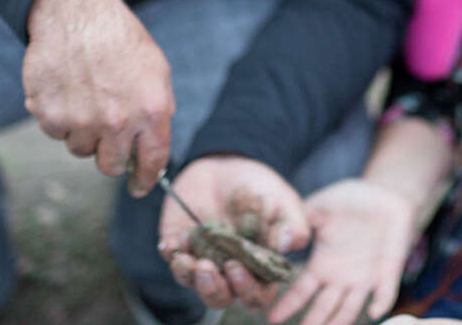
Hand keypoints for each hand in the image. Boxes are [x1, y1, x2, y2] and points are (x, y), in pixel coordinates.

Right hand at [22, 0, 173, 193]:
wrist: (76, 14)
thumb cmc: (119, 38)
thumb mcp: (156, 69)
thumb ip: (158, 110)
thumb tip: (153, 146)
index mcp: (150, 110)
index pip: (153, 162)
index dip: (145, 180)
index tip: (138, 186)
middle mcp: (117, 121)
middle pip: (110, 166)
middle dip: (109, 154)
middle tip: (105, 130)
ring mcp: (81, 121)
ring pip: (80, 149)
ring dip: (83, 131)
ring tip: (85, 95)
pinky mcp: (49, 115)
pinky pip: (55, 132)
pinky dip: (59, 117)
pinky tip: (66, 88)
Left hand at [159, 155, 307, 310]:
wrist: (230, 164)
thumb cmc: (262, 188)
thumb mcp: (283, 202)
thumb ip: (291, 225)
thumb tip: (284, 244)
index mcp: (259, 268)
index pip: (257, 294)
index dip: (248, 289)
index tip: (237, 267)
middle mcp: (229, 270)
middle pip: (222, 296)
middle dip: (214, 288)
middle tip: (208, 267)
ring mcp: (203, 258)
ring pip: (193, 283)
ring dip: (189, 276)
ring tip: (186, 260)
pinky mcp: (181, 244)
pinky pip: (172, 257)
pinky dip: (170, 253)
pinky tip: (170, 243)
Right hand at [269, 179, 416, 324]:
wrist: (382, 194)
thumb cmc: (349, 200)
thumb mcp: (320, 207)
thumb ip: (300, 220)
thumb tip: (276, 234)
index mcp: (322, 264)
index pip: (302, 290)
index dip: (288, 304)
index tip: (272, 318)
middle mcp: (341, 278)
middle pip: (324, 308)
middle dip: (312, 323)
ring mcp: (364, 277)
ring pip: (350, 309)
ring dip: (340, 323)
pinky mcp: (388, 272)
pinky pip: (386, 292)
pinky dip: (381, 301)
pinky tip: (375, 310)